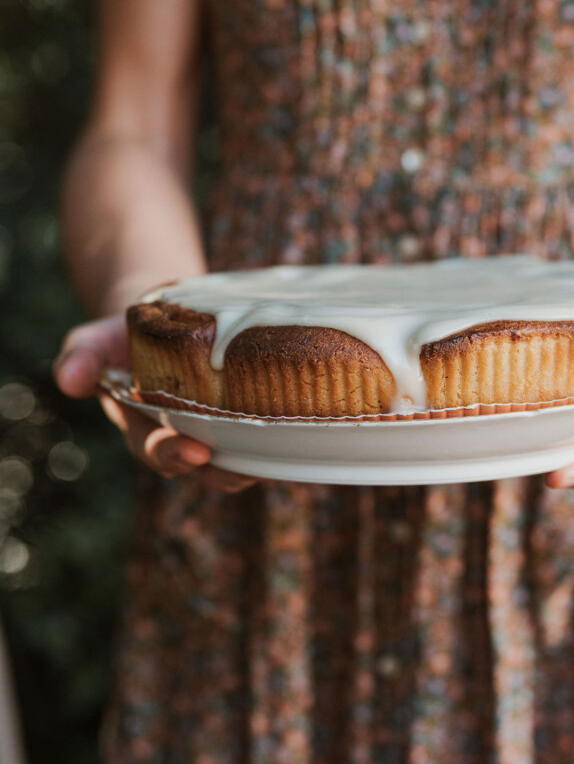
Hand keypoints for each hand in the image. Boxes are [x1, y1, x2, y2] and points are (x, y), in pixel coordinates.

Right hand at [54, 314, 257, 492]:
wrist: (157, 319)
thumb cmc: (123, 335)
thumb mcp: (96, 340)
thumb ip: (82, 357)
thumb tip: (67, 380)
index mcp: (142, 425)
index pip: (155, 450)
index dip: (172, 455)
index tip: (193, 451)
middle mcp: (176, 434)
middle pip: (198, 466)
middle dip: (217, 470)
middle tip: (240, 469)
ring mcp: (207, 428)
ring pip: (229, 459)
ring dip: (249, 465)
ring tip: (270, 463)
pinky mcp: (234, 415)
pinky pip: (250, 437)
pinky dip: (267, 442)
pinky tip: (290, 437)